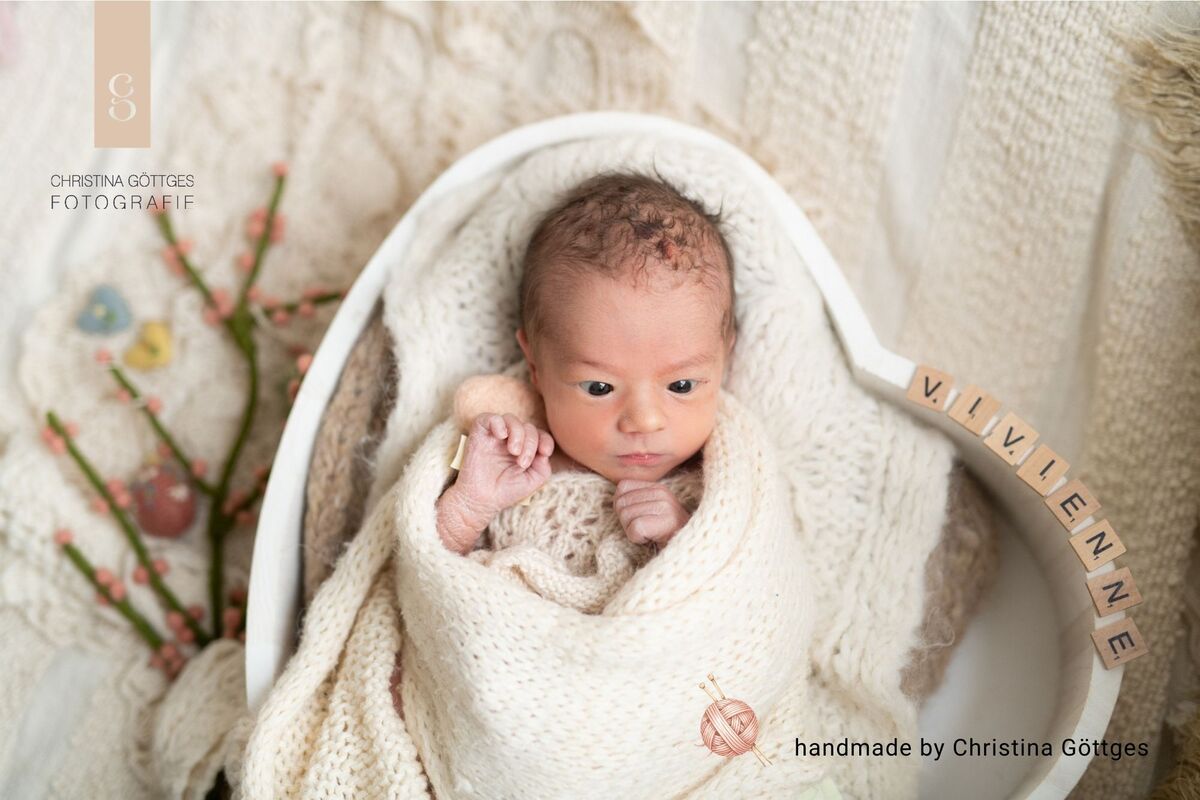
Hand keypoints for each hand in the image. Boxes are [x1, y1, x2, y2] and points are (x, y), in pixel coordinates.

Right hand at [437, 413, 553, 552]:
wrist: (482, 500)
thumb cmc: (506, 490)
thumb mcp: (534, 479)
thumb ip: (544, 464)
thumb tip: (543, 449)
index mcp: (524, 447)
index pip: (539, 434)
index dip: (545, 440)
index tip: (545, 453)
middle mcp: (510, 439)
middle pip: (527, 427)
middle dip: (530, 443)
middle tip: (522, 463)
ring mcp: (495, 435)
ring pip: (511, 419)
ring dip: (518, 434)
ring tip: (514, 452)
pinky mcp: (479, 433)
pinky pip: (489, 417)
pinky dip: (498, 423)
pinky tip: (501, 436)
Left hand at [612, 479, 691, 546]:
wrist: (688, 548)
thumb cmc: (664, 532)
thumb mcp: (653, 509)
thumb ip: (636, 499)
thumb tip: (615, 498)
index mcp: (658, 487)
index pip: (623, 486)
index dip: (621, 503)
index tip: (634, 516)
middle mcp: (662, 494)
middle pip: (621, 503)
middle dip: (625, 520)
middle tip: (641, 528)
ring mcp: (665, 507)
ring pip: (626, 515)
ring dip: (631, 530)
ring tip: (646, 533)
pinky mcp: (665, 523)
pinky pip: (634, 529)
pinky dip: (636, 538)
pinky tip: (649, 539)